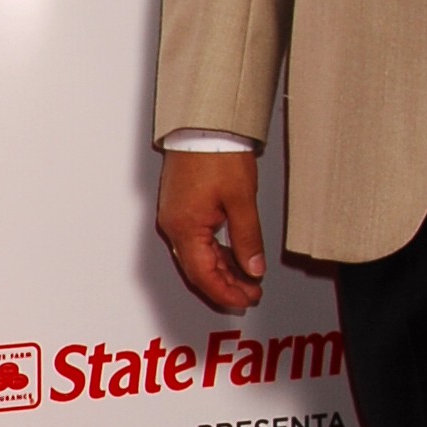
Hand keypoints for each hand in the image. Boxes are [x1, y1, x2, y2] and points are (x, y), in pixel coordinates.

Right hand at [156, 148, 268, 316]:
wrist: (204, 125)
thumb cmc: (216, 155)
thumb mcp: (241, 200)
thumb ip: (247, 239)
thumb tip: (253, 267)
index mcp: (185, 227)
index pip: (203, 274)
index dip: (225, 292)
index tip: (244, 301)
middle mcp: (174, 226)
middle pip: (198, 270)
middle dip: (225, 286)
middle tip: (251, 294)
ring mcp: (175, 217)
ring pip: (197, 257)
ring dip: (221, 270)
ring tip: (247, 279)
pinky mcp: (181, 209)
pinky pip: (196, 242)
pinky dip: (215, 254)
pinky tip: (232, 257)